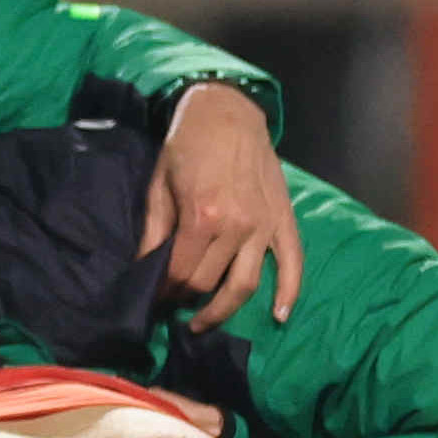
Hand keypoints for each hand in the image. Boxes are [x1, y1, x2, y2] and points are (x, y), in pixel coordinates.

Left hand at [143, 78, 303, 327]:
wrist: (227, 114)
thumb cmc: (186, 147)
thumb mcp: (158, 187)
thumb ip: (153, 232)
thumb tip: (144, 269)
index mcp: (202, 218)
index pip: (182, 273)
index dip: (163, 291)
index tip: (152, 298)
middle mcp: (238, 227)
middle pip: (210, 283)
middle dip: (186, 299)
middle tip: (172, 304)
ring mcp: (264, 226)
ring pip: (246, 284)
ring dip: (224, 310)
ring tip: (205, 322)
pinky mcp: (284, 221)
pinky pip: (292, 264)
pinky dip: (289, 292)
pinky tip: (278, 315)